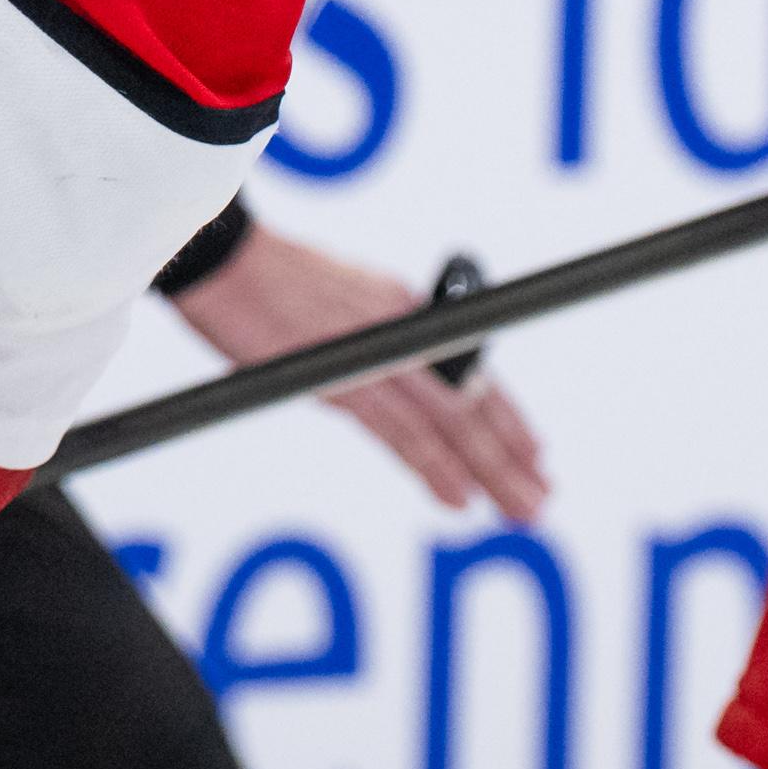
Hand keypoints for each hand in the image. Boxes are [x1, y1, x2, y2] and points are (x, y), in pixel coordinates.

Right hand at [170, 221, 549, 520]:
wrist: (225, 258)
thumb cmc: (268, 280)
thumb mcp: (337, 302)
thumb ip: (371, 338)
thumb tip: (385, 378)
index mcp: (403, 310)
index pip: (470, 369)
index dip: (506, 414)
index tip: (533, 451)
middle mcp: (402, 331)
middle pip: (469, 402)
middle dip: (509, 455)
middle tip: (541, 496)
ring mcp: (376, 355)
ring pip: (447, 423)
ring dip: (489, 471)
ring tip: (520, 509)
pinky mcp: (342, 379)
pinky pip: (399, 431)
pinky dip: (432, 466)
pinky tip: (458, 497)